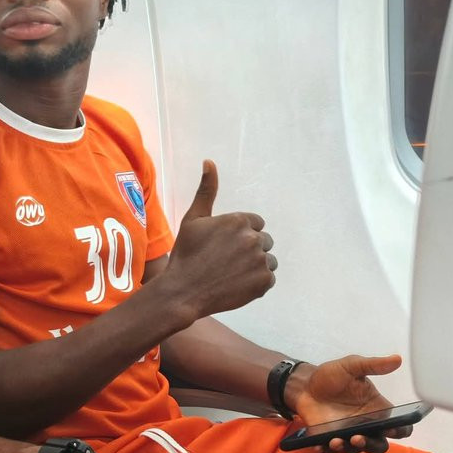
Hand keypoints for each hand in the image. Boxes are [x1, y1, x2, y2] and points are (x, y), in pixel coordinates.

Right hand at [150, 161, 276, 329]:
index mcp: (239, 221)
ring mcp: (260, 261)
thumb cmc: (186, 253)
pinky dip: (257, 282)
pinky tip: (237, 284)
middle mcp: (253, 238)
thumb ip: (207, 190)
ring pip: (269, 260)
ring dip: (256, 265)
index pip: (255, 223)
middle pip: (263, 241)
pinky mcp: (264, 283)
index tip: (225, 245)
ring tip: (233, 273)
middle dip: (249, 249)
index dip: (240, 234)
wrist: (184, 291)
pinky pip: (269, 278)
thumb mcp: (193, 219)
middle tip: (227, 261)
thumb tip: (209, 162)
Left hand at [290, 354, 404, 452]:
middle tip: (359, 437)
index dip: (401, 430)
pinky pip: (331, 449)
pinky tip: (319, 445)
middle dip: (372, 445)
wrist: (305, 384)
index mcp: (378, 410)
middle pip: (379, 444)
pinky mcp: (329, 439)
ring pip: (356, 449)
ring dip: (349, 447)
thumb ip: (373, 365)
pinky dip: (327, 449)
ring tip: (336, 440)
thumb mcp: (351, 366)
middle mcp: (367, 426)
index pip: (399, 426)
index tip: (392, 428)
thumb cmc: (332, 376)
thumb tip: (397, 359)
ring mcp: (348, 434)